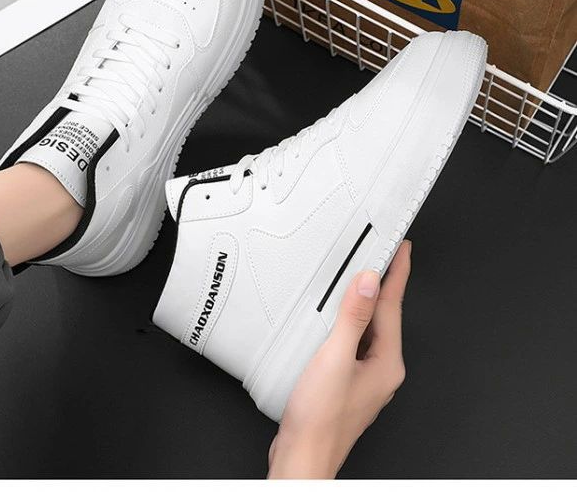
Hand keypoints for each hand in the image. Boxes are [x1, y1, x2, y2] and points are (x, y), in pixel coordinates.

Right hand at [268, 240, 411, 478]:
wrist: (302, 455)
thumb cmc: (320, 419)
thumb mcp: (335, 357)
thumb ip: (352, 318)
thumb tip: (369, 283)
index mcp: (386, 362)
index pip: (393, 306)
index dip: (397, 273)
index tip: (402, 249)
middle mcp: (381, 370)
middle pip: (384, 316)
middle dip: (382, 284)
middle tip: (382, 254)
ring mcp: (364, 377)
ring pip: (367, 329)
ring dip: (362, 303)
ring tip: (356, 277)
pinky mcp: (346, 382)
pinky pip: (352, 342)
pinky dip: (346, 323)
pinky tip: (332, 318)